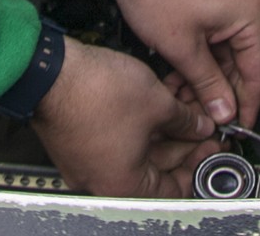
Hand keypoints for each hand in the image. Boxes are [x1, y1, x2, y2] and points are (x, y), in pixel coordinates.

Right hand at [32, 38, 215, 196]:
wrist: (49, 70)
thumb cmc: (93, 92)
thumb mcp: (157, 104)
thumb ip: (185, 120)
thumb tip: (198, 126)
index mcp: (124, 185)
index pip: (175, 188)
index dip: (198, 162)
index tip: (211, 143)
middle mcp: (103, 180)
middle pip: (156, 168)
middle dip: (182, 140)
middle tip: (200, 121)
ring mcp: (88, 161)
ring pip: (138, 149)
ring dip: (162, 128)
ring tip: (181, 103)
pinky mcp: (79, 140)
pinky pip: (119, 138)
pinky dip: (140, 123)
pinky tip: (156, 99)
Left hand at [104, 0, 259, 128]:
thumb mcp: (182, 48)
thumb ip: (208, 85)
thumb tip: (224, 111)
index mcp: (253, 13)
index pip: (258, 73)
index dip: (247, 106)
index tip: (238, 129)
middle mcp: (253, 3)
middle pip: (244, 63)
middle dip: (220, 92)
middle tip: (205, 117)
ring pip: (229, 53)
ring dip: (208, 77)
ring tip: (184, 97)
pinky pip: (221, 37)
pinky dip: (204, 58)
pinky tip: (184, 76)